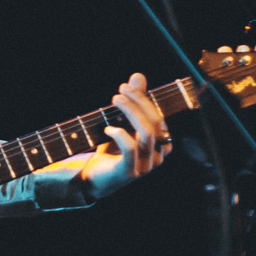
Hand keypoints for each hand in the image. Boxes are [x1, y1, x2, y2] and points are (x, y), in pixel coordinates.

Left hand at [79, 72, 171, 199]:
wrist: (94, 179)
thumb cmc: (111, 150)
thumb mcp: (122, 123)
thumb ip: (134, 101)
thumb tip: (138, 76)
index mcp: (160, 144)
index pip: (159, 117)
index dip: (144, 100)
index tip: (127, 86)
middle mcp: (158, 156)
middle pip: (156, 123)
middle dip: (138, 101)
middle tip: (120, 90)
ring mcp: (145, 166)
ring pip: (146, 134)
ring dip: (131, 112)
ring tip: (115, 100)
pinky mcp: (129, 172)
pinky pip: (131, 149)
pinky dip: (120, 134)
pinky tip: (108, 129)